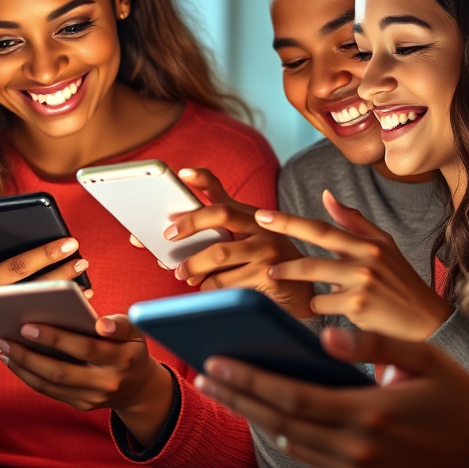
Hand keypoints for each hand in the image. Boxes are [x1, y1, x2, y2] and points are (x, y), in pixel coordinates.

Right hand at [0, 225, 88, 415]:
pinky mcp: (1, 352)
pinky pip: (32, 338)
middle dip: (62, 275)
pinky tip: (70, 315)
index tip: (68, 243)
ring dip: (63, 303)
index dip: (44, 254)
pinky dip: (51, 325)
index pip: (16, 267)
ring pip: (36, 317)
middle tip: (82, 261)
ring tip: (85, 288)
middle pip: (33, 291)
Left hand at [0, 314, 173, 447]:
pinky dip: (29, 377)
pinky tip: (14, 361)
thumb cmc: (129, 347)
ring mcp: (92, 398)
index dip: (56, 338)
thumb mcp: (135, 330)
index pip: (84, 348)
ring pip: (51, 385)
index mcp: (121, 359)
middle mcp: (107, 383)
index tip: (28, 326)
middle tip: (5, 339)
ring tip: (3, 348)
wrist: (138, 387)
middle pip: (61, 372)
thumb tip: (101, 324)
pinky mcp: (81, 406)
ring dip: (23, 368)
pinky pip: (50, 392)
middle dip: (29, 356)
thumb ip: (119, 323)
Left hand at [162, 167, 308, 315]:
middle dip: (189, 223)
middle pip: (220, 215)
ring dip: (193, 266)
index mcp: (251, 216)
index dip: (203, 180)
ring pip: (217, 253)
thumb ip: (219, 230)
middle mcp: (263, 227)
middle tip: (169, 236)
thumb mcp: (247, 240)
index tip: (183, 173)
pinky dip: (208, 287)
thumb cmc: (264, 263)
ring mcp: (267, 250)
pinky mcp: (269, 275)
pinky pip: (225, 281)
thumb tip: (175, 234)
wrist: (300, 294)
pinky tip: (207, 287)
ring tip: (182, 273)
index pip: (224, 193)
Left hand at [196, 327, 468, 467]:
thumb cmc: (454, 397)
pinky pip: (305, 456)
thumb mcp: (423, 357)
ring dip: (249, 414)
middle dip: (237, 396)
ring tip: (218, 388)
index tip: (217, 361)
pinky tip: (255, 410)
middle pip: (280, 421)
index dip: (251, 380)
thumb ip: (371, 345)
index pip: (294, 397)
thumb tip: (325, 335)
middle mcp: (357, 448)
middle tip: (201, 372)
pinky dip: (276, 432)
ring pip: (286, 441)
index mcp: (370, 413)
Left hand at [256, 191, 452, 340]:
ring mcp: (362, 284)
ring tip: (283, 282)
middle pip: (311, 258)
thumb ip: (354, 221)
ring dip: (299, 286)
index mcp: (369, 243)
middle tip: (266, 265)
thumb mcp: (385, 246)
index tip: (262, 216)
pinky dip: (321, 307)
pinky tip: (332, 309)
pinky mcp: (358, 308)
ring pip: (314, 286)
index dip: (288, 222)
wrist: (428, 321)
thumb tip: (326, 195)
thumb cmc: (401, 282)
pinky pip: (323, 306)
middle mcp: (365, 260)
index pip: (321, 228)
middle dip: (283, 263)